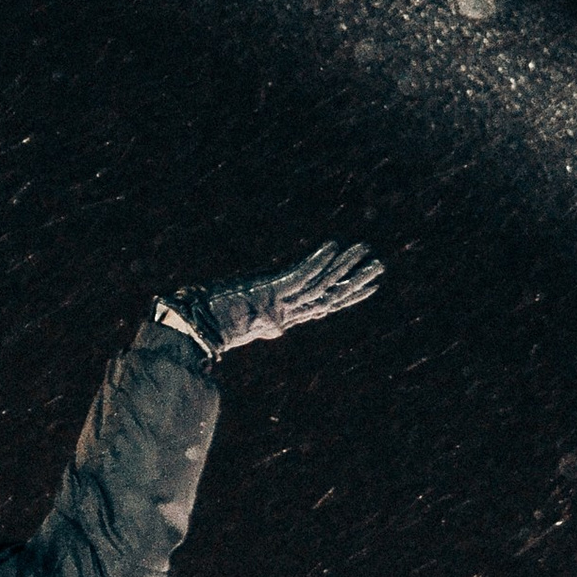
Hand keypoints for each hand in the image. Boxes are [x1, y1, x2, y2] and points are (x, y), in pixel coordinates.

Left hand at [164, 240, 382, 356]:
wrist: (196, 330)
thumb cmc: (213, 323)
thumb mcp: (245, 322)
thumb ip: (263, 323)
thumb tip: (274, 330)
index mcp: (284, 317)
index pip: (324, 305)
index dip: (349, 296)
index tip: (370, 286)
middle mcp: (287, 311)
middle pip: (331, 295)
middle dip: (357, 282)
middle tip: (380, 267)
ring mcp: (280, 302)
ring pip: (322, 283)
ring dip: (345, 266)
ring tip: (365, 250)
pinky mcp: (271, 292)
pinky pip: (301, 275)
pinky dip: (318, 260)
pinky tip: (333, 245)